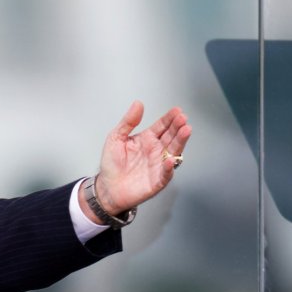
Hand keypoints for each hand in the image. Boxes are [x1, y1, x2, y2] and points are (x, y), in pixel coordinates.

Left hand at [89, 101, 190, 218]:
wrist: (107, 187)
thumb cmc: (111, 164)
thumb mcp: (115, 138)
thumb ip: (128, 122)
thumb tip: (137, 104)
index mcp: (147, 139)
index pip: (162, 126)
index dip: (170, 118)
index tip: (177, 110)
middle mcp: (156, 151)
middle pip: (171, 136)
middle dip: (178, 127)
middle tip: (183, 119)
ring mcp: (158, 165)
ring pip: (174, 151)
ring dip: (180, 142)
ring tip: (185, 131)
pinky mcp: (157, 180)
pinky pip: (166, 173)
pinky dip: (169, 167)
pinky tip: (170, 159)